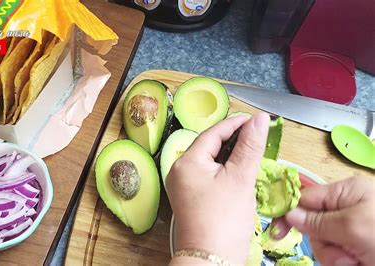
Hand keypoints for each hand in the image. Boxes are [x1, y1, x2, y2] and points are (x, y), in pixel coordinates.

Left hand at [167, 113, 269, 263]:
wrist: (211, 259)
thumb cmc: (223, 221)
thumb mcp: (240, 178)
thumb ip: (250, 146)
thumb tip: (258, 119)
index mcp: (186, 162)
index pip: (212, 133)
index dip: (235, 123)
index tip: (255, 119)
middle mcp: (180, 172)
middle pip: (209, 146)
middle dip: (234, 139)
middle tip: (257, 135)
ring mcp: (184, 187)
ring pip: (211, 162)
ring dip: (231, 156)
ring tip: (252, 152)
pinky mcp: (192, 199)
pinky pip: (209, 176)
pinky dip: (226, 171)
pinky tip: (241, 173)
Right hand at [272, 177, 374, 265]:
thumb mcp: (353, 226)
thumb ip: (319, 220)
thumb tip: (289, 214)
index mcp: (346, 192)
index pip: (305, 198)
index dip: (289, 213)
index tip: (277, 232)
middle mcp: (346, 208)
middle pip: (312, 225)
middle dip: (323, 243)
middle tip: (344, 253)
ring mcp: (351, 229)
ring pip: (323, 243)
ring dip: (334, 256)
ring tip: (356, 260)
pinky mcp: (355, 246)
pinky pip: (334, 255)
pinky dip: (343, 262)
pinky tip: (359, 263)